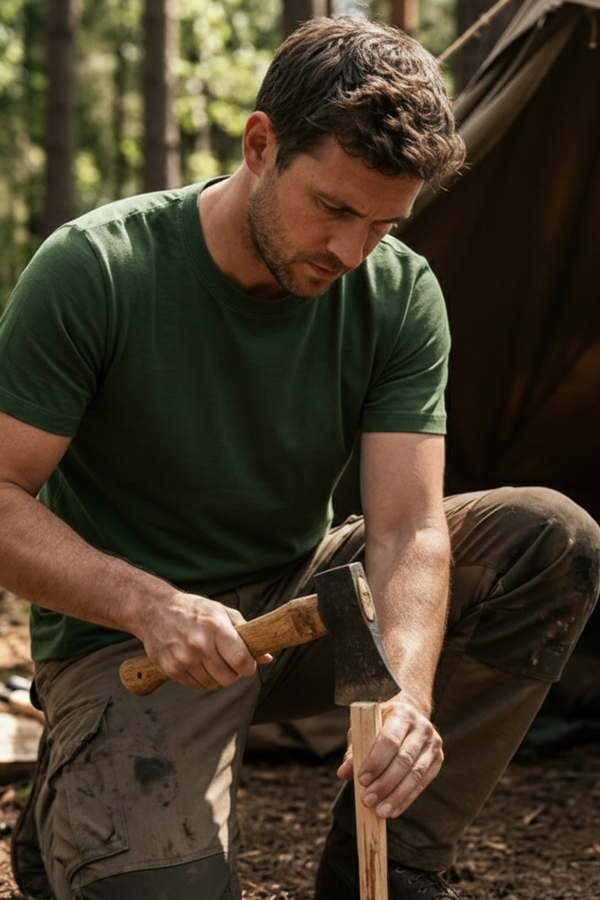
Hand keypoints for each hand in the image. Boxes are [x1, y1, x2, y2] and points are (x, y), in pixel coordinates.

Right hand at [139, 591, 271, 690]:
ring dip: (217, 676)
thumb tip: (267, 658)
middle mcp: (199, 644)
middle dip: (234, 673)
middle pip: (228, 678)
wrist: (156, 610)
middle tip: (229, 661)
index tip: (247, 662)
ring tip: (212, 659)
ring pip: (213, 684)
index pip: (241, 661)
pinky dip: (201, 679)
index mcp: (216, 627)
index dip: (249, 666)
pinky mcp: (171, 669)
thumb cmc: (194, 610)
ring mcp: (183, 658)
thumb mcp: (222, 613)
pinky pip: (196, 686)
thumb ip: (245, 634)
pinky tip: (198, 663)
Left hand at [336, 695, 442, 818]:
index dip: (376, 762)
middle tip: (367, 801)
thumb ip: (354, 750)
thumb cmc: (381, 723)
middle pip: (404, 759)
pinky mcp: (437, 760)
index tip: (361, 780)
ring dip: (396, 796)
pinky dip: (407, 799)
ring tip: (380, 811)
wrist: (410, 713)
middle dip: (384, 783)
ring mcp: (432, 744)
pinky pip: (422, 783)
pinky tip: (393, 811)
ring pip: (416, 774)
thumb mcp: (364, 729)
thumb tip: (343, 773)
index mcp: (401, 714)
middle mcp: (421, 727)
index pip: (389, 740)